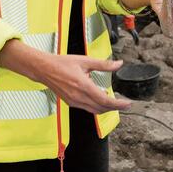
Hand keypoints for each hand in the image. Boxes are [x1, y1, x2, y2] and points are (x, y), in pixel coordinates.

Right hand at [0, 41, 130, 114]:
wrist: (44, 69)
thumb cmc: (62, 63)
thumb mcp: (85, 61)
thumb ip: (103, 64)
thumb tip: (118, 64)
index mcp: (83, 86)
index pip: (105, 100)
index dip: (118, 104)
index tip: (128, 103)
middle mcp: (79, 97)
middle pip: (101, 108)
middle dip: (115, 107)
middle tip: (125, 103)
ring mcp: (74, 102)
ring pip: (94, 110)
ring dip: (106, 108)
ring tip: (115, 102)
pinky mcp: (71, 103)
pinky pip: (87, 108)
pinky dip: (96, 106)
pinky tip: (100, 98)